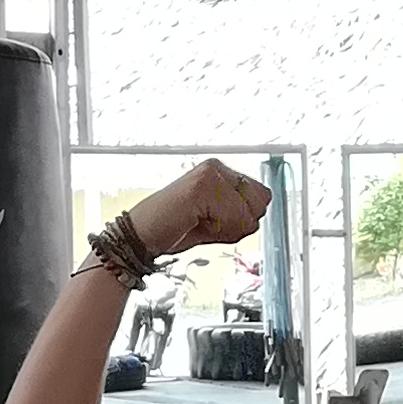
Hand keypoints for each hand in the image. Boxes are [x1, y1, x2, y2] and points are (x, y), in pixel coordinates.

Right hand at [133, 159, 268, 262]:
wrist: (140, 236)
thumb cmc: (173, 229)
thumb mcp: (215, 220)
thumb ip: (239, 212)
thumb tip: (260, 212)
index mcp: (219, 171)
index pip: (262, 195)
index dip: (244, 218)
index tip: (215, 221)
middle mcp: (216, 168)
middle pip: (261, 202)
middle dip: (239, 223)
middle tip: (207, 223)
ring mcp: (209, 175)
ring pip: (249, 213)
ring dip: (228, 229)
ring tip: (200, 224)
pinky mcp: (202, 187)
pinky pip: (234, 218)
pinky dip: (219, 231)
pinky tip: (195, 224)